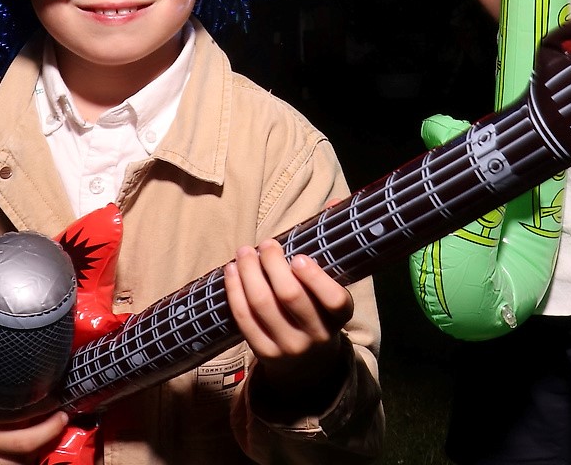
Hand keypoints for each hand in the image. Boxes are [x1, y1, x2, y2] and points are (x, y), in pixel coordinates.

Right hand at [0, 375, 69, 464]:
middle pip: (23, 443)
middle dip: (49, 430)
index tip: (56, 398)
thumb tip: (28, 368)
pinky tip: (29, 454)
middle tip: (62, 417)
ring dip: (37, 452)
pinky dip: (18, 463)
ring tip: (48, 436)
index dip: (42, 407)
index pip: (16, 411)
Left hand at [223, 241, 352, 404]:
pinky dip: (234, 291)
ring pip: (262, 304)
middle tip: (266, 244)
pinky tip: (231, 271)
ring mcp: (288, 346)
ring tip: (244, 252)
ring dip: (248, 272)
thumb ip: (328, 256)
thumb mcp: (332, 295)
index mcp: (339, 318)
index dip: (314, 277)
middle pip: (289, 296)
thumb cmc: (319, 314)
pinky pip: (244, 319)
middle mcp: (316, 335)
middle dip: (272, 264)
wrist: (309, 366)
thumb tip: (331, 205)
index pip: (333, 299)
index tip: (298, 257)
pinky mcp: (264, 353)